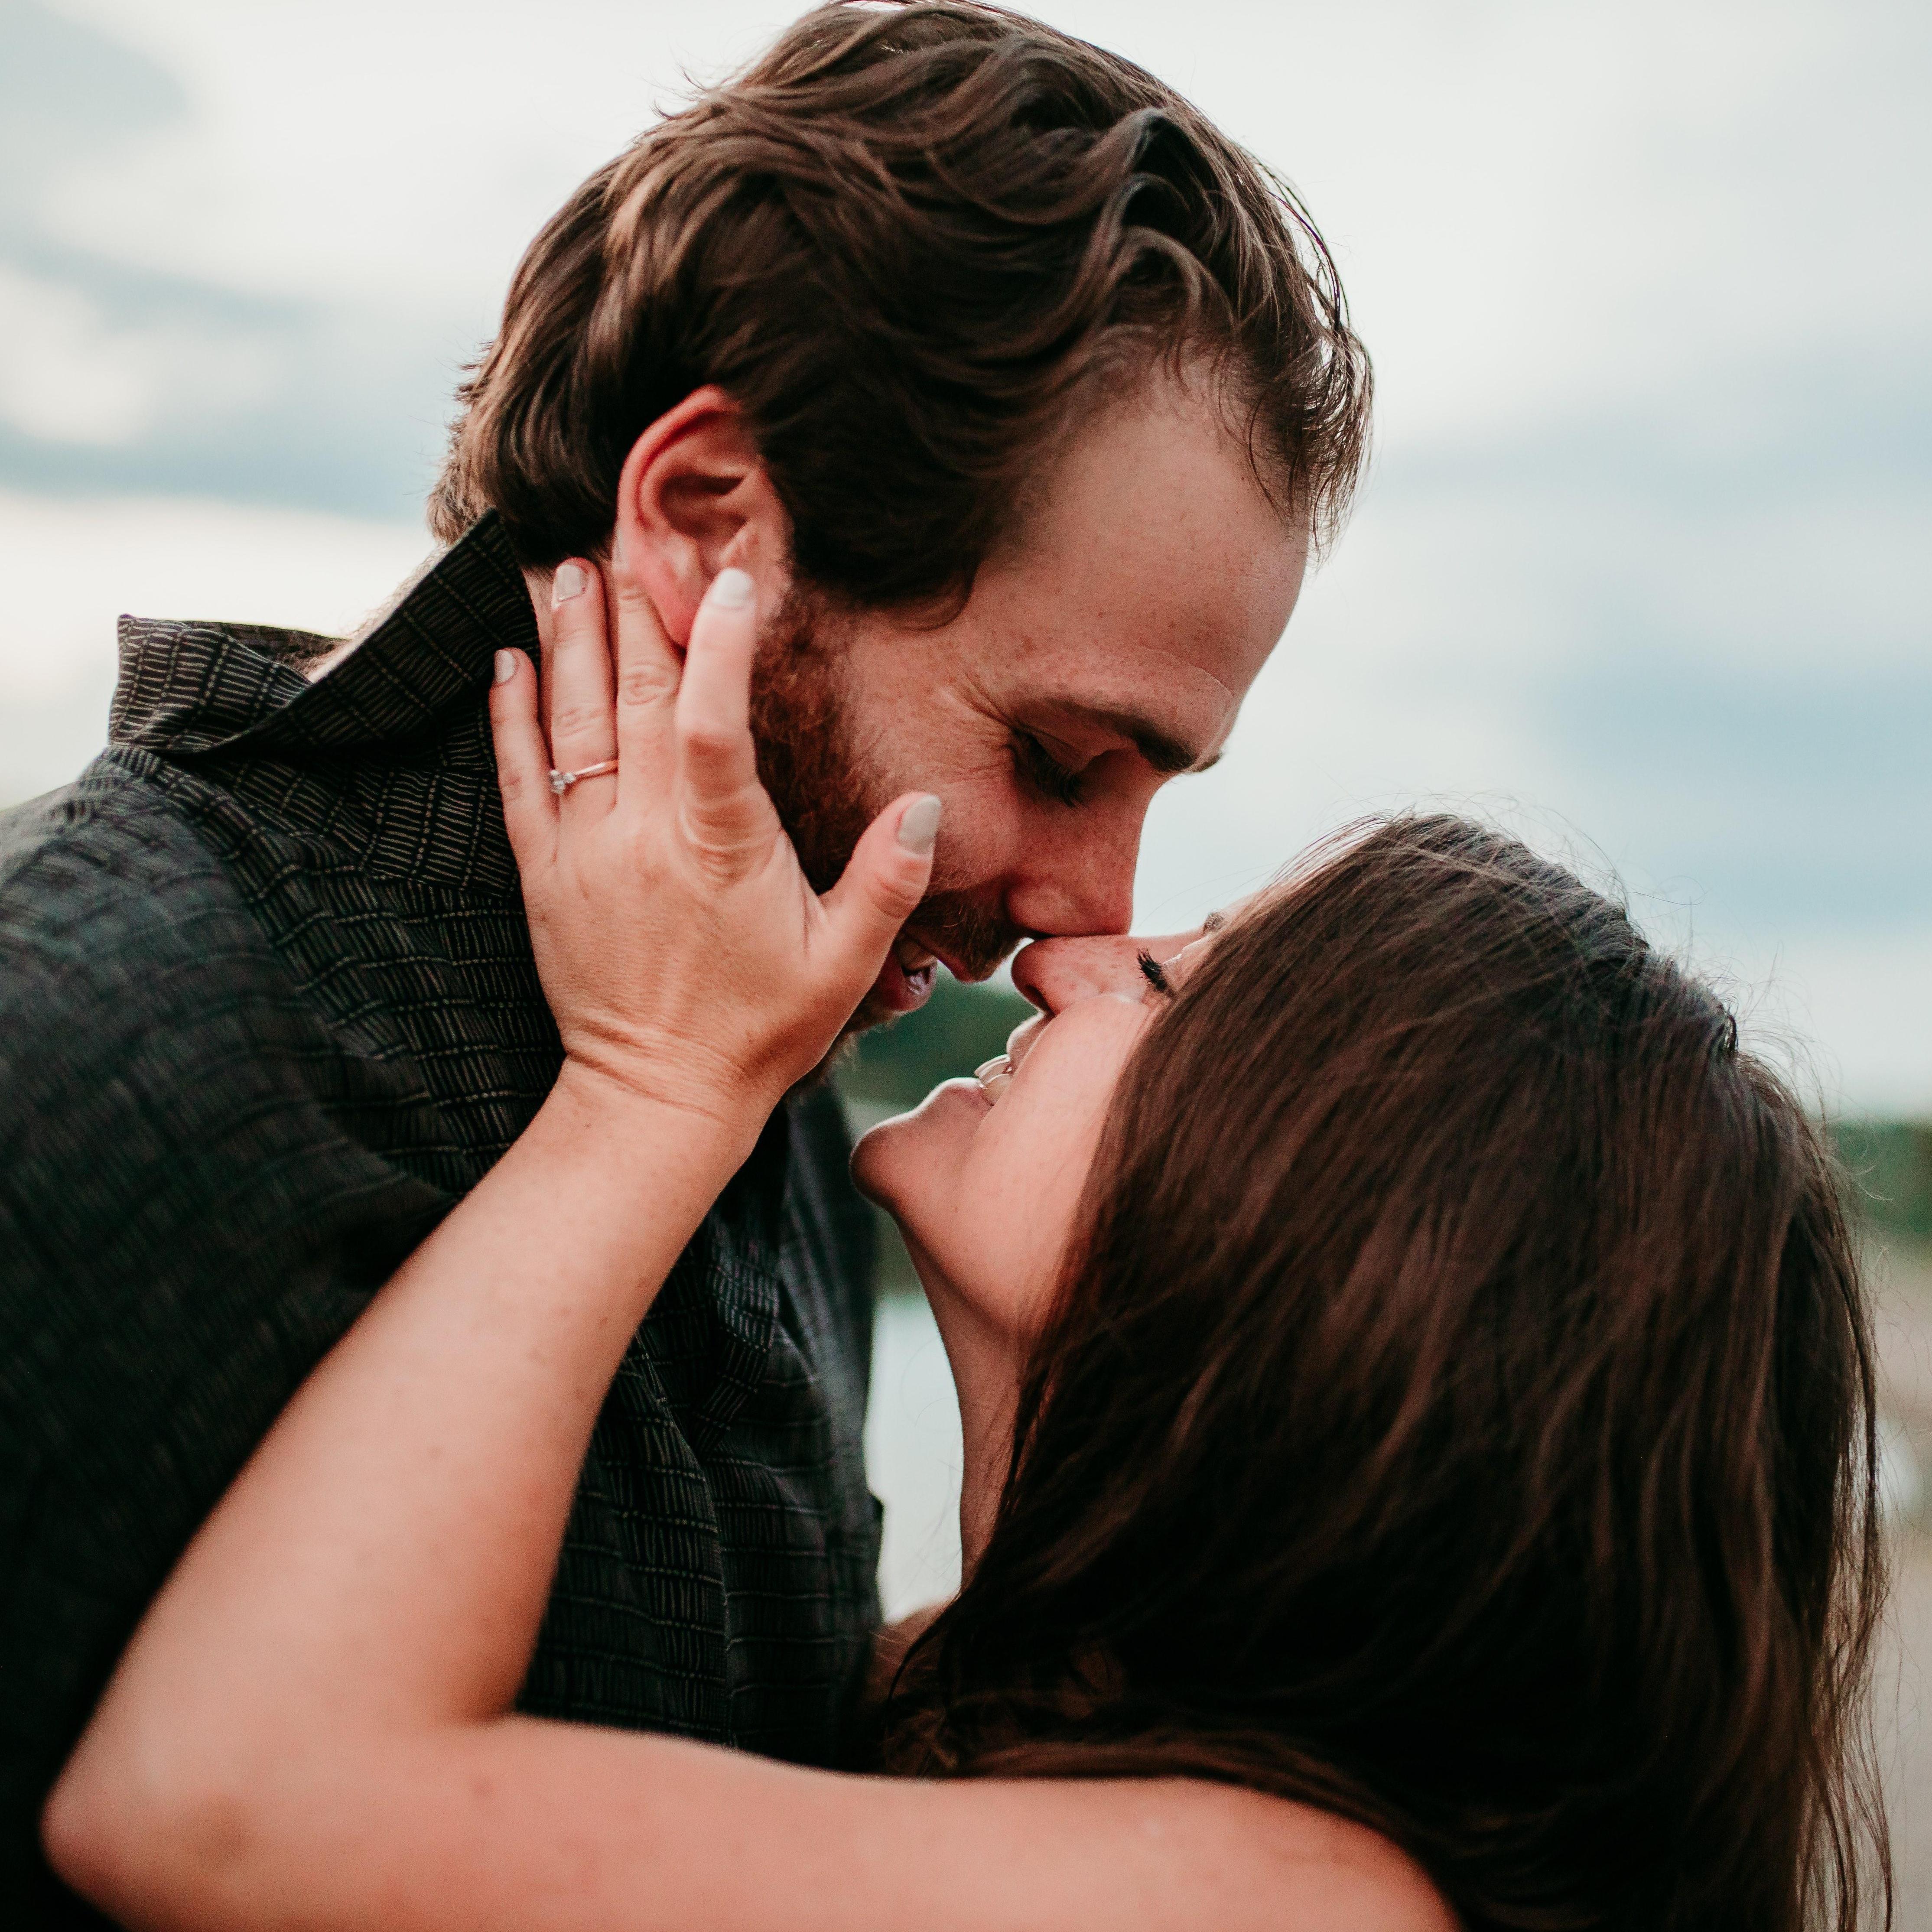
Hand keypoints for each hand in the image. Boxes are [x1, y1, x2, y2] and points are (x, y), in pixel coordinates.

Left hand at [489, 558, 937, 1123]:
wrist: (654, 1101)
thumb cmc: (758, 1033)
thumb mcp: (843, 968)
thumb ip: (885, 883)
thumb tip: (923, 806)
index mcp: (720, 850)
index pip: (712, 725)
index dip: (717, 645)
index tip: (725, 578)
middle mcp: (644, 837)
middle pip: (634, 700)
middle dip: (636, 610)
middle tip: (632, 536)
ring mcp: (585, 852)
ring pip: (573, 724)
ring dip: (571, 639)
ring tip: (571, 568)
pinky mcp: (544, 875)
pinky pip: (517, 779)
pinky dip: (509, 715)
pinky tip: (508, 658)